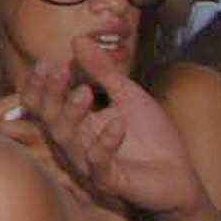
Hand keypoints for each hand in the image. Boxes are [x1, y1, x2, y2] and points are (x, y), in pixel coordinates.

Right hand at [15, 35, 205, 217]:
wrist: (180, 174)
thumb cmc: (152, 136)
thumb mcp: (129, 95)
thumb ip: (104, 71)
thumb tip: (78, 40)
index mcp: (76, 121)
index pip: (44, 102)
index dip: (40, 83)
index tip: (48, 61)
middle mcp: (76, 142)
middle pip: (48, 117)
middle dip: (48, 93)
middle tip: (58, 70)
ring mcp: (88, 163)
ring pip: (65, 137)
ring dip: (71, 112)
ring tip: (85, 91)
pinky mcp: (107, 181)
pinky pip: (97, 161)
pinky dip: (105, 141)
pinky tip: (119, 123)